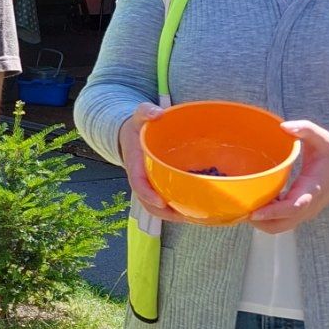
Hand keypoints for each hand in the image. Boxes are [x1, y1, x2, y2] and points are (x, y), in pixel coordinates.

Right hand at [118, 102, 185, 221]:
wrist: (130, 137)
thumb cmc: (137, 128)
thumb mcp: (138, 116)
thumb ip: (145, 111)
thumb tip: (157, 113)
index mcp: (135, 166)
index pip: (138, 184)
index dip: (148, 195)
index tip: (161, 202)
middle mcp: (142, 181)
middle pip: (149, 204)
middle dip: (166, 213)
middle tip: (187, 215)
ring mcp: (150, 187)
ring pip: (159, 208)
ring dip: (175, 215)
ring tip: (196, 217)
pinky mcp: (159, 187)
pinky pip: (167, 203)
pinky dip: (180, 209)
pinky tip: (197, 209)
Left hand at [248, 119, 328, 233]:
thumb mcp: (322, 138)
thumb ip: (305, 129)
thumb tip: (284, 126)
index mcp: (311, 189)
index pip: (292, 208)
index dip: (272, 212)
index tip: (253, 213)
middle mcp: (308, 205)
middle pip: (281, 224)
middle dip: (260, 222)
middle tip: (238, 209)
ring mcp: (305, 212)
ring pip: (280, 226)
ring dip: (262, 221)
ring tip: (244, 206)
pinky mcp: (301, 212)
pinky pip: (282, 221)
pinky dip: (268, 217)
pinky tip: (256, 202)